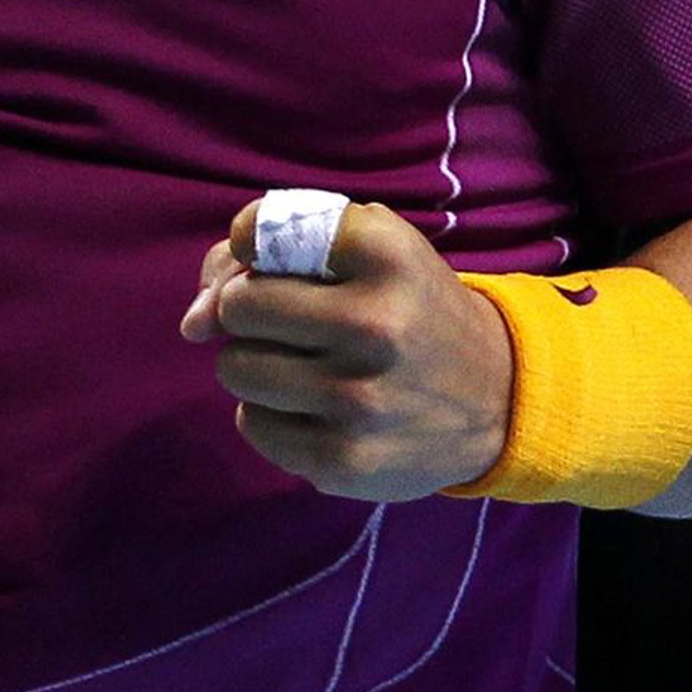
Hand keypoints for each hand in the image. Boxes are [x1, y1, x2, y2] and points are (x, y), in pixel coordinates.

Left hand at [181, 198, 513, 500]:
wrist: (500, 397)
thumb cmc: (409, 307)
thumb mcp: (368, 247)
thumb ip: (268, 248)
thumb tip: (191, 324)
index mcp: (386, 253)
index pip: (255, 230)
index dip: (252, 248)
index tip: (278, 262)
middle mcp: (376, 324)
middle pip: (237, 308)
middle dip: (249, 313)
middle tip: (291, 324)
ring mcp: (359, 400)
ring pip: (235, 369)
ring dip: (256, 365)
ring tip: (307, 365)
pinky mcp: (344, 461)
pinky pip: (252, 425)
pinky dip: (271, 414)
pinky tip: (318, 408)